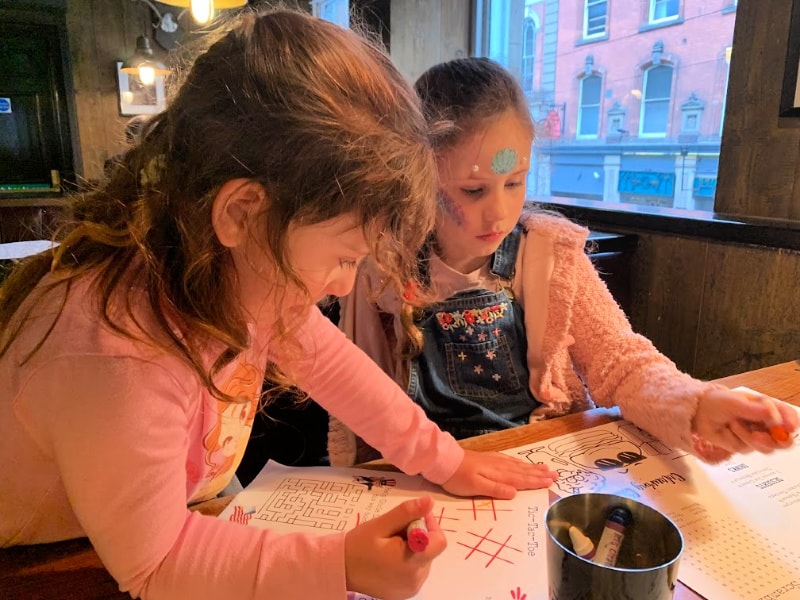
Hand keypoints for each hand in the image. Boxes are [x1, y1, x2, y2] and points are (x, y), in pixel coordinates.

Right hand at [344, 496, 444, 599]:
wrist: (340, 569)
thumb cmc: (358, 546)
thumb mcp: (380, 524)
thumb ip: (406, 512)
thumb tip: (429, 501)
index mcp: (411, 563)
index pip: (439, 541)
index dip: (429, 524)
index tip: (411, 518)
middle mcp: (416, 580)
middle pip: (431, 549)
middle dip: (418, 535)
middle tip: (394, 532)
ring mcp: (411, 588)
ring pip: (425, 558)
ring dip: (413, 548)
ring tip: (390, 546)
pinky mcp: (406, 592)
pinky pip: (416, 570)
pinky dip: (408, 560)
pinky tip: (390, 558)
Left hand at [441, 449, 557, 498]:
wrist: (445, 462)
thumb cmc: (459, 478)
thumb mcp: (476, 487)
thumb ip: (496, 490)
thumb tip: (515, 492)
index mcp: (499, 475)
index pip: (522, 479)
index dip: (537, 481)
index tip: (551, 481)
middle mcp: (500, 466)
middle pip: (523, 471)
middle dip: (540, 473)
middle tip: (556, 474)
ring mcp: (495, 461)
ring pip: (518, 465)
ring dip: (532, 467)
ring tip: (545, 467)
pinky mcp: (488, 458)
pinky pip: (510, 460)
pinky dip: (519, 462)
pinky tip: (521, 463)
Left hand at [693, 387, 798, 459]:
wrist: (699, 413)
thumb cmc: (718, 402)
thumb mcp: (735, 402)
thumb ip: (755, 410)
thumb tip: (774, 415)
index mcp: (768, 408)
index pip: (788, 415)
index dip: (792, 422)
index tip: (789, 427)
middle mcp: (766, 423)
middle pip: (785, 439)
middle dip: (776, 440)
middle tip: (759, 436)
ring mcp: (757, 436)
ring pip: (767, 447)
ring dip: (749, 437)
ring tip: (733, 424)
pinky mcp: (745, 446)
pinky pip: (748, 449)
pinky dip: (737, 439)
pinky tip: (728, 430)